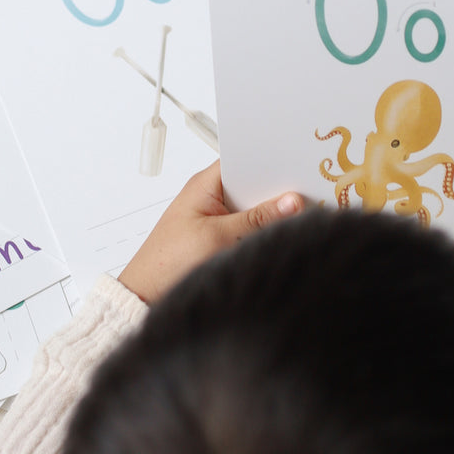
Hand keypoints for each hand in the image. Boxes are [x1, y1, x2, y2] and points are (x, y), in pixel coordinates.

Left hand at [117, 161, 305, 303]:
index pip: (246, 158)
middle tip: (308, 192)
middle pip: (255, 183)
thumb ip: (257, 219)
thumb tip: (292, 201)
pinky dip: (265, 230)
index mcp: (206, 183)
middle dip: (279, 189)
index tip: (300, 164)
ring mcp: (218, 217)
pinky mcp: (223, 237)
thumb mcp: (217, 237)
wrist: (145, 296)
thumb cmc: (167, 262)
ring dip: (273, 213)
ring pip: (256, 207)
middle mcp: (213, 195)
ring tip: (299, 216)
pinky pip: (251, 227)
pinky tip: (280, 235)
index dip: (272, 159)